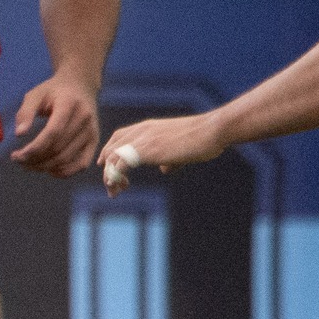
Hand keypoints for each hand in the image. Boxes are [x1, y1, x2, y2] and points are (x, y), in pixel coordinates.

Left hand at [11, 73, 99, 176]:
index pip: (53, 132)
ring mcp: (92, 132)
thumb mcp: (35, 94)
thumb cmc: (53, 91)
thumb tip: (19, 134)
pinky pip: (81, 164)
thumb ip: (26, 112)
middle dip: (35, 159)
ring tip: (28, 165)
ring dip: (45, 167)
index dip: (34, 148)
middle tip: (18, 160)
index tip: (16, 155)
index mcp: (70, 104)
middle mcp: (84, 119)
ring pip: (67, 158)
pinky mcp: (95, 142)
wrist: (80, 86)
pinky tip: (48, 170)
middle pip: (58, 148)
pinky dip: (64, 172)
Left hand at [98, 114, 228, 193]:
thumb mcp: (180, 147)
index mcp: (148, 127)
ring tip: (114, 191)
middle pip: (111, 148)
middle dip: (107, 167)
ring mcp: (143, 140)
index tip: (106, 166)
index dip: (109, 151)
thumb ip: (169, 158)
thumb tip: (165, 169)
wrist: (212, 131)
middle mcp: (141, 131)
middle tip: (111, 185)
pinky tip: (116, 186)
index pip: (119, 136)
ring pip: (112, 157)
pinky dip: (114, 176)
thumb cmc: (202, 139)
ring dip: (110, 175)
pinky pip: (120, 164)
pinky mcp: (146, 150)